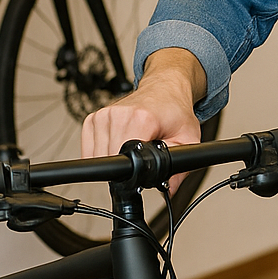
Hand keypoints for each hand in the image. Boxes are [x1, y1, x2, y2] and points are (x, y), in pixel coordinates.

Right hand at [82, 48, 205, 190]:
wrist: (165, 88)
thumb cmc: (174, 110)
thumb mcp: (188, 138)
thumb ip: (180, 166)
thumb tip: (169, 190)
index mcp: (141, 118)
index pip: (124, 158)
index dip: (132, 172)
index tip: (142, 172)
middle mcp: (118, 115)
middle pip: (108, 161)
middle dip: (125, 167)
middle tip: (142, 155)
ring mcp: (102, 116)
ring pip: (96, 157)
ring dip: (113, 160)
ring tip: (132, 146)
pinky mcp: (92, 119)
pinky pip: (89, 149)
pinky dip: (102, 153)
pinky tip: (119, 143)